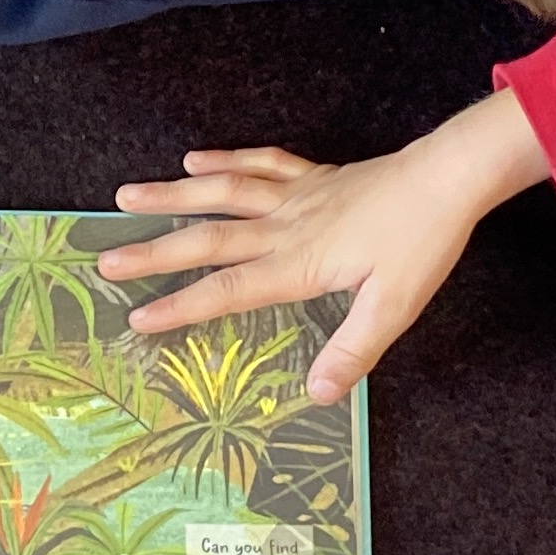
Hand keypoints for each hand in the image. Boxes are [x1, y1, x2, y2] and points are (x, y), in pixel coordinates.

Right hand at [95, 92, 549, 402]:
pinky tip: (197, 158)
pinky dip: (225, 160)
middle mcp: (285, 225)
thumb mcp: (393, 308)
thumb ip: (351, 351)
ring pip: (220, 193)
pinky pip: (259, 164)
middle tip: (106, 261)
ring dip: (171, 194)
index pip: (226, 289)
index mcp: (298, 263)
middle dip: (153, 252)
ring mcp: (296, 195)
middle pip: (207, 239)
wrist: (449, 177)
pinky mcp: (314, 176)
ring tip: (126, 196)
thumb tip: (317, 395)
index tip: (137, 319)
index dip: (179, 306)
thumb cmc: (422, 243)